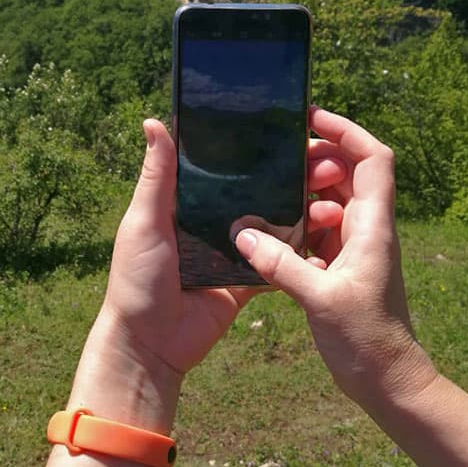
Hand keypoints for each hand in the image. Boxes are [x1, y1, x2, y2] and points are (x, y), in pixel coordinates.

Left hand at [69, 117, 346, 432]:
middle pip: (256, 193)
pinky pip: (276, 265)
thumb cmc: (137, 277)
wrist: (150, 345)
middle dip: (290, 179)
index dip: (252, 151)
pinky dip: (298, 255)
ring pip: (272, 226)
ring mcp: (231, 253)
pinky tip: (327, 239)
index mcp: (187, 204)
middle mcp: (211, 223)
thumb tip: (152, 121)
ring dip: (302, 213)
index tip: (289, 131)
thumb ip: (156, 177)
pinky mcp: (246, 282)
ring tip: (330, 202)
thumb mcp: (144, 221)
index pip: (223, 168)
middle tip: (326, 164)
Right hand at [235, 107, 436, 408]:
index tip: (311, 119)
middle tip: (278, 157)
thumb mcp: (322, 300)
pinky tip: (268, 226)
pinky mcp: (338, 265)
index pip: (373, 159)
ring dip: (304, 188)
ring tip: (269, 186)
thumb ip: (281, 266)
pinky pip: (317, 228)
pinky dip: (296, 219)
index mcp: (372, 226)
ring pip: (331, 199)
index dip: (347, 131)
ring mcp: (353, 246)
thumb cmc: (367, 340)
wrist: (387, 381)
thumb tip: (242, 234)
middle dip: (317, 156)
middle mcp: (366, 228)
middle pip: (348, 172)